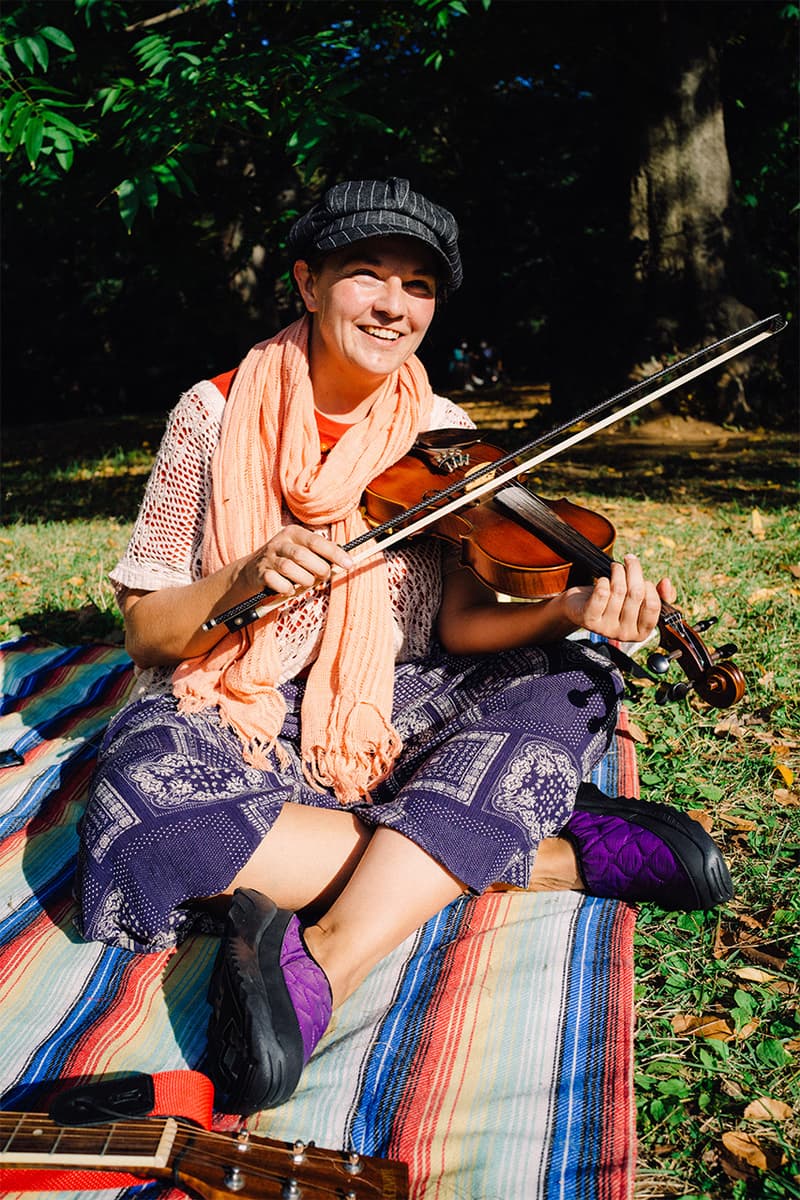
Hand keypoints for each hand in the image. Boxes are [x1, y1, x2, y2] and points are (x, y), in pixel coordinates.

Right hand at [243, 525, 353, 595]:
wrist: (252, 571)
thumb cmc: (286, 562)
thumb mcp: (301, 552)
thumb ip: (320, 555)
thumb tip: (344, 562)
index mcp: (293, 533)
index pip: (317, 542)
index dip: (334, 553)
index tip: (349, 564)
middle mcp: (280, 542)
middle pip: (303, 555)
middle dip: (318, 569)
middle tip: (323, 576)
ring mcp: (268, 558)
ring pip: (289, 568)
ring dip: (304, 580)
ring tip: (306, 583)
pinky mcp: (260, 573)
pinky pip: (277, 582)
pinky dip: (287, 589)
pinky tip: (290, 589)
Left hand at [560, 554, 675, 642]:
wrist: (579, 608)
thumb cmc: (613, 602)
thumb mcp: (638, 600)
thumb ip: (659, 594)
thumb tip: (666, 583)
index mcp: (641, 632)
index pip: (654, 606)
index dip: (650, 588)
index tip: (644, 579)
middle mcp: (625, 634)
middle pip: (636, 594)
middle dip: (634, 570)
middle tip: (629, 560)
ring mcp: (606, 629)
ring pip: (618, 590)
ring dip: (617, 572)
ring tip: (615, 567)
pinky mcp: (589, 620)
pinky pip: (601, 593)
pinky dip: (603, 581)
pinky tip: (602, 580)